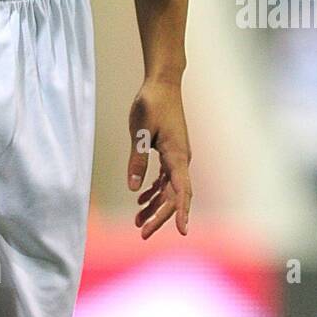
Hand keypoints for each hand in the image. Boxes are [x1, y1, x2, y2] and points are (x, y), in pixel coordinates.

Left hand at [127, 79, 191, 238]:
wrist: (163, 83)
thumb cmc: (152, 102)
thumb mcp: (139, 130)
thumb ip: (137, 159)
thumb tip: (134, 188)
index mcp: (177, 155)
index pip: (182, 191)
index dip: (181, 212)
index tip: (181, 231)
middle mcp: (181, 159)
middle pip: (174, 196)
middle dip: (160, 216)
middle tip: (142, 233)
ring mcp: (177, 156)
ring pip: (169, 189)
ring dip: (155, 206)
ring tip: (138, 222)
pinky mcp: (171, 152)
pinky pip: (165, 179)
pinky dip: (154, 191)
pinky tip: (142, 200)